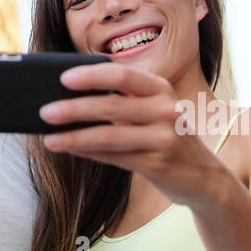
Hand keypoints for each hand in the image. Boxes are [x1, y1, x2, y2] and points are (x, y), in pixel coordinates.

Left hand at [38, 63, 221, 210]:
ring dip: (74, 137)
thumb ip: (121, 102)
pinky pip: (115, 157)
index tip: (63, 78)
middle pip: (111, 105)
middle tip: (45, 111)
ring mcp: (164, 138)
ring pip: (109, 135)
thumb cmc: (165, 137)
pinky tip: (70, 150)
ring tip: (49, 139)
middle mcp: (166, 110)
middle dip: (74, 108)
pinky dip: (88, 153)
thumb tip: (68, 99)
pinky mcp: (159, 164)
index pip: (122, 74)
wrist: (205, 177)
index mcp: (161, 89)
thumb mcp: (152, 112)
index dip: (92, 74)